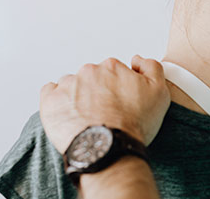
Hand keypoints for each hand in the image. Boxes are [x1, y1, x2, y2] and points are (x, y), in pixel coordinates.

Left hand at [40, 55, 170, 153]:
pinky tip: (66, 112)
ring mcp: (68, 85)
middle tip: (104, 112)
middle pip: (92, 77)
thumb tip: (136, 59)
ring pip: (72, 85)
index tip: (118, 102)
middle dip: (96, 91)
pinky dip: (57, 99)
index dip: (117, 87)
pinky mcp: (50, 101)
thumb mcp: (159, 91)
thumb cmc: (134, 124)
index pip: (112, 71)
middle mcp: (89, 71)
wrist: (110, 150)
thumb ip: (151, 66)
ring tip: (85, 117)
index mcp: (112, 66)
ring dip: (77, 96)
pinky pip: (50, 92)